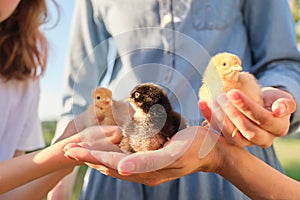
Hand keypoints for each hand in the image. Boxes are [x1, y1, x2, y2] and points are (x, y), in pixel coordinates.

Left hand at [63, 126, 223, 185]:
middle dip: (89, 157)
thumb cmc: (195, 146)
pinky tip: (106, 150)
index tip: (71, 149)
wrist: (212, 150)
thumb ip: (147, 161)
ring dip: (97, 157)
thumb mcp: (174, 153)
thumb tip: (120, 168)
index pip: (112, 163)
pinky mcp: (152, 164)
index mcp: (147, 172)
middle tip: (68, 150)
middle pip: (110, 165)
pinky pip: (126, 161)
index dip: (92, 155)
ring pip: (116, 164)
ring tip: (81, 151)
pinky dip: (111, 155)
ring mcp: (148, 170)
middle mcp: (144, 174)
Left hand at [199, 87, 295, 146]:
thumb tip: (279, 110)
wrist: (260, 106)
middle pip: (247, 131)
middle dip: (231, 113)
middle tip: (221, 96)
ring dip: (220, 118)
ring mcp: (245, 142)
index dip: (247, 107)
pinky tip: (202, 103)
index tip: (233, 93)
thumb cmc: (271, 101)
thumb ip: (285, 103)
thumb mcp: (281, 98)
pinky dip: (208, 118)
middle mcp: (263, 139)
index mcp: (277, 128)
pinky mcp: (230, 140)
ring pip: (231, 136)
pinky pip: (218, 133)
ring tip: (213, 100)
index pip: (262, 119)